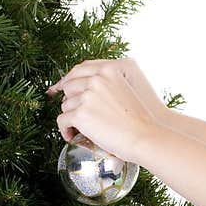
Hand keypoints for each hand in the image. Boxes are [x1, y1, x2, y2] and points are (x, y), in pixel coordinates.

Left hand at [46, 59, 161, 163]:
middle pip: (69, 87)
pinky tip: (72, 136)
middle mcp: (97, 79)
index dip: (68, 79)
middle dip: (71, 101)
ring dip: (71, 117)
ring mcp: (87, 96)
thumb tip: (84, 89)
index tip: (59, 88)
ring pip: (65, 105)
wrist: (145, 136)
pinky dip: (65, 130)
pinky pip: (62, 120)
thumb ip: (108, 83)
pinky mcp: (80, 113)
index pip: (79, 69)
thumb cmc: (140, 119)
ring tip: (82, 128)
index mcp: (109, 70)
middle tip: (78, 114)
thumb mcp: (128, 90)